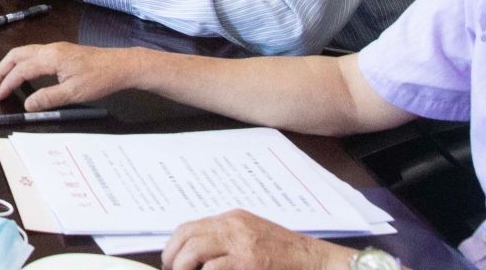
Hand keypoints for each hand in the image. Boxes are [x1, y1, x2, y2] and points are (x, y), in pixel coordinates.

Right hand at [0, 42, 141, 110]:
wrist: (121, 65)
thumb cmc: (99, 79)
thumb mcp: (73, 93)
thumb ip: (48, 98)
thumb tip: (27, 105)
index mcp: (50, 58)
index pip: (21, 70)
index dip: (7, 83)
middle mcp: (50, 49)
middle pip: (17, 54)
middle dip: (2, 68)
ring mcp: (56, 48)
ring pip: (25, 51)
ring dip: (11, 63)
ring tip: (3, 77)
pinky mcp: (62, 51)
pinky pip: (34, 53)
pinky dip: (22, 61)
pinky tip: (25, 71)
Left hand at [163, 211, 353, 269]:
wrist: (316, 260)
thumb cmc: (286, 254)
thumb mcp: (253, 236)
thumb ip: (227, 239)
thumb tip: (197, 253)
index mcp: (233, 219)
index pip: (189, 227)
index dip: (173, 245)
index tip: (169, 260)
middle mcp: (233, 226)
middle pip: (187, 236)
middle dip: (173, 257)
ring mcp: (241, 243)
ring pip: (194, 250)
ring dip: (182, 266)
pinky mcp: (248, 261)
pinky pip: (213, 267)